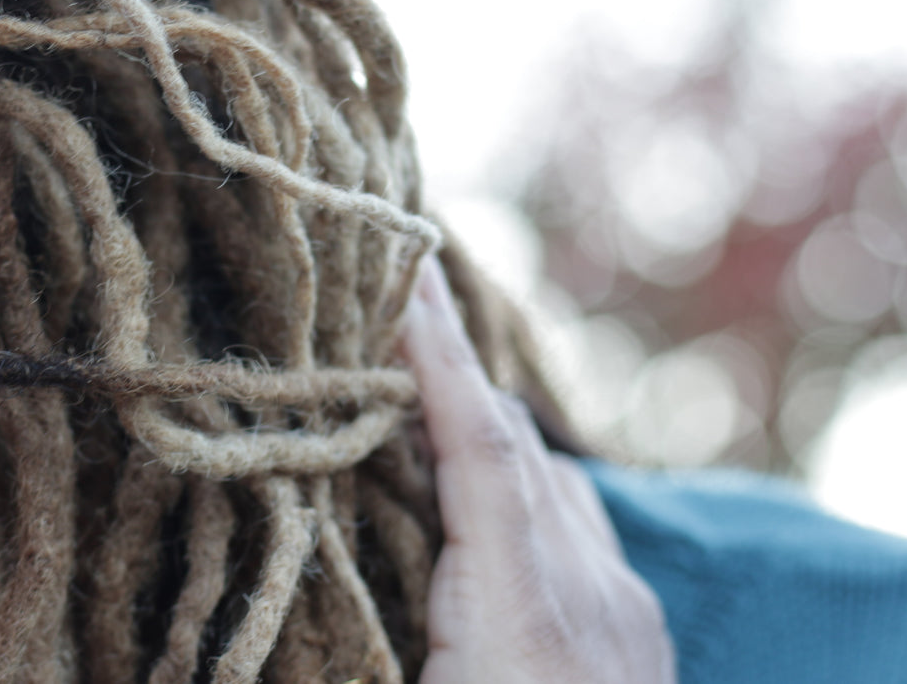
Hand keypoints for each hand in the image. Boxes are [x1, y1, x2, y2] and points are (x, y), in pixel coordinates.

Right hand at [401, 256, 675, 683]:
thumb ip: (359, 614)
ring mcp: (625, 610)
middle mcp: (590, 596)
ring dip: (489, 425)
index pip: (481, 450)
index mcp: (523, 615)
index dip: (443, 357)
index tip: (412, 273)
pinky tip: (491, 489)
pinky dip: (528, 483)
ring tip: (428, 382)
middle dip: (456, 366)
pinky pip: (581, 523)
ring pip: (555, 479)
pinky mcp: (638, 632)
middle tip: (396, 298)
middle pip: (519, 446)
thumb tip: (268, 565)